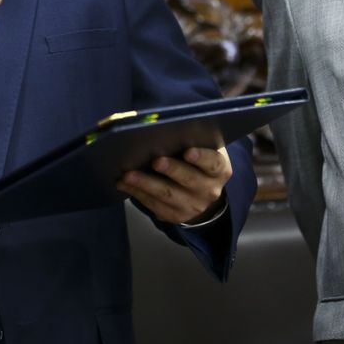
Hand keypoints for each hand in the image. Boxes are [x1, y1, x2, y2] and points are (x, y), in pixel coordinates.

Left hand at [117, 146, 231, 223]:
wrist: (201, 191)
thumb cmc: (197, 160)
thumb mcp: (203, 148)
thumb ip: (191, 139)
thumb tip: (165, 128)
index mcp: (220, 170)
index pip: (213, 163)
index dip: (201, 157)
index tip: (188, 151)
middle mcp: (210, 190)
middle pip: (189, 180)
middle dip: (171, 170)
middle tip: (155, 161)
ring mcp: (193, 206)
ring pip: (167, 195)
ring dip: (145, 184)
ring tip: (128, 175)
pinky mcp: (175, 216)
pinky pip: (154, 206)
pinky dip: (137, 194)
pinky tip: (124, 184)